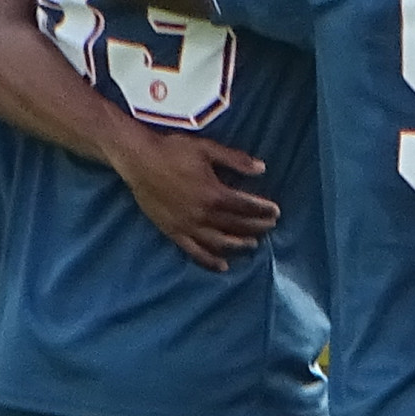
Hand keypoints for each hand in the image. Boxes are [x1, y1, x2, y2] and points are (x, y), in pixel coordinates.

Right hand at [115, 130, 278, 270]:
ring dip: (238, 245)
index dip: (263, 210)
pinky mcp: (173, 232)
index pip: (246, 206)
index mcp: (214, 193)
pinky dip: (210, 261)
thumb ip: (236, 160)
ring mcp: (187, 226)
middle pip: (236, 225)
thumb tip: (262, 168)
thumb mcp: (207, 149)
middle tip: (269, 227)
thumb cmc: (173, 150)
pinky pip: (194, 252)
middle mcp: (203, 214)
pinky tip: (223, 266)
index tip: (276, 212)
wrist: (138, 159)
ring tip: (252, 244)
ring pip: (219, 242)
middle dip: (256, 227)